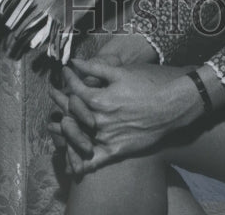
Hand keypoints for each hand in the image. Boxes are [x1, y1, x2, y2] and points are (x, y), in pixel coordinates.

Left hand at [47, 36, 157, 157]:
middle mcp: (100, 121)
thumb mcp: (121, 72)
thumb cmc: (147, 85)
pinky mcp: (116, 151)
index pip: (74, 90)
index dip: (68, 79)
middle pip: (71, 114)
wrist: (171, 107)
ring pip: (76, 137)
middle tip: (53, 93)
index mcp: (100, 99)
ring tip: (57, 120)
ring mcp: (107, 138)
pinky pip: (92, 160)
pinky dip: (79, 160)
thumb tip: (75, 62)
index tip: (65, 72)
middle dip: (59, 101)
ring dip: (64, 128)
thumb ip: (95, 68)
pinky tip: (71, 156)